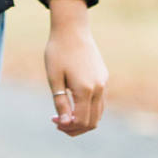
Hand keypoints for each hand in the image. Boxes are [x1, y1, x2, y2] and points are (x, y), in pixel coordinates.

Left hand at [44, 0, 106, 137]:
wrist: (72, 29)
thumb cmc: (58, 52)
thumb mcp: (54, 79)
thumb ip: (61, 102)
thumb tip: (65, 123)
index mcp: (86, 89)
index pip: (81, 121)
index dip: (67, 127)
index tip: (53, 121)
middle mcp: (99, 88)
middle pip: (93, 122)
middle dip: (75, 128)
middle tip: (57, 122)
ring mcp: (104, 83)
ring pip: (99, 113)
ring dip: (83, 120)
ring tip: (65, 115)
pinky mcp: (104, 77)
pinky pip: (100, 102)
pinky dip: (89, 109)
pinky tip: (74, 103)